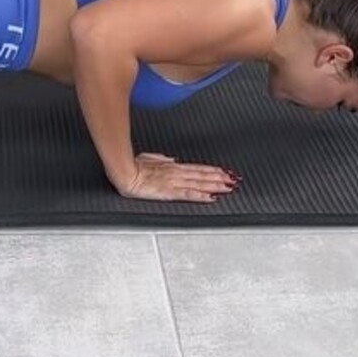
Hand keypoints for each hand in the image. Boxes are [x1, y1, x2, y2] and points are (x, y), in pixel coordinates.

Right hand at [118, 153, 239, 203]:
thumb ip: (162, 159)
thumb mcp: (149, 158)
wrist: (124, 172)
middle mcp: (176, 173)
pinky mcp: (168, 192)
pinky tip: (211, 198)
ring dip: (215, 186)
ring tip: (228, 187)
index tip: (224, 171)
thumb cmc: (133, 165)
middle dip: (219, 178)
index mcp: (172, 167)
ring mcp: (173, 182)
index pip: (197, 168)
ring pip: (199, 184)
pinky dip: (201, 196)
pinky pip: (188, 195)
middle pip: (202, 175)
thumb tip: (173, 160)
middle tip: (234, 180)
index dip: (211, 170)